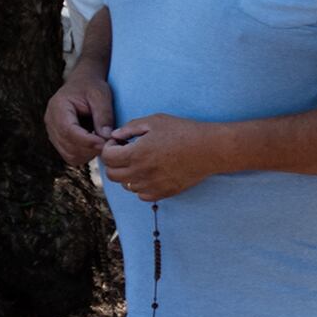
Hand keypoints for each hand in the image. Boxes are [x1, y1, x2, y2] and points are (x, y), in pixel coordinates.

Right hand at [45, 73, 115, 163]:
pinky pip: (70, 156)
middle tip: (109, 144)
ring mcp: (52, 132)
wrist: (82, 84)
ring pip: (69, 155)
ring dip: (88, 154)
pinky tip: (95, 144)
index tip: (104, 143)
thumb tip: (106, 137)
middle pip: (67, 146)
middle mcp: (50, 121)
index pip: (68, 130)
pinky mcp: (58, 140)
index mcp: (58, 107)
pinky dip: (84, 155)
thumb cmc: (92, 87)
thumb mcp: (101, 95)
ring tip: (103, 142)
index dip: (87, 141)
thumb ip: (103, 115)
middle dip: (89, 149)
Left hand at [100, 114, 218, 200]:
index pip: (107, 157)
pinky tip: (151, 173)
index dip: (109, 147)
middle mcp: (141, 172)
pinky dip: (141, 186)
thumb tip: (115, 135)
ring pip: (126, 186)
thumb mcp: (155, 121)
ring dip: (127, 174)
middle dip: (114, 162)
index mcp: (136, 153)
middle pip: (112, 175)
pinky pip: (142, 195)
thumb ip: (130, 127)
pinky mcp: (164, 192)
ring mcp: (152, 185)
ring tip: (141, 162)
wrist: (210, 149)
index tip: (120, 142)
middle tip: (126, 152)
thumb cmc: (183, 131)